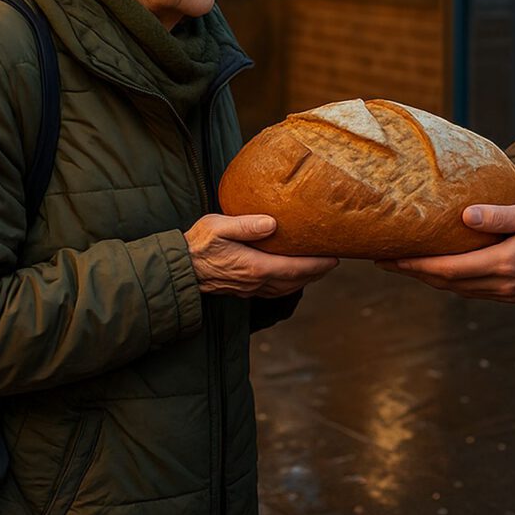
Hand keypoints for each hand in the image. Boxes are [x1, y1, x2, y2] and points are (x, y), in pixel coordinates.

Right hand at [185, 214, 337, 297]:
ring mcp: (249, 288)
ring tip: (318, 269)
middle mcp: (256, 282)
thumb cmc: (197, 243)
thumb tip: (272, 223)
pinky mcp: (242, 289)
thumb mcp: (218, 226)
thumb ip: (245, 225)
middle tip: (334, 261)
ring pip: (286, 288)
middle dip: (317, 272)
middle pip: (295, 281)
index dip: (317, 264)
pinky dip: (289, 284)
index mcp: (255, 267)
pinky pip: (274, 290)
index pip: (295, 268)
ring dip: (304, 280)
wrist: (178, 269)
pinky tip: (291, 277)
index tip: (335, 258)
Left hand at [377, 202, 514, 302]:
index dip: (418, 265)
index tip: (392, 258)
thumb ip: (499, 214)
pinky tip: (432, 270)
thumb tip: (464, 216)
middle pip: (446, 282)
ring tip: (399, 264)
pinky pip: (468, 290)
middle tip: (381, 260)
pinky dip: (446, 281)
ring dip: (426, 277)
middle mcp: (500, 284)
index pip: (451, 268)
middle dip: (412, 272)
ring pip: (455, 289)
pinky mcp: (507, 294)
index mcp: (504, 263)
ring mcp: (504, 293)